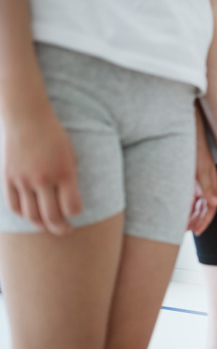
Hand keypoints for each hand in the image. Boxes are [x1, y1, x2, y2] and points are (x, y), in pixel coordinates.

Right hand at [3, 109, 81, 234]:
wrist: (27, 118)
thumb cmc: (55, 137)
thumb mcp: (71, 156)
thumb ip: (70, 180)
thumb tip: (69, 205)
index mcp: (64, 172)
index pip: (72, 208)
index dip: (75, 214)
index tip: (76, 213)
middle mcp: (43, 178)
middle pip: (51, 217)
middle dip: (61, 228)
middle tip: (66, 230)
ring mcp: (23, 180)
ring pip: (31, 215)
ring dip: (41, 225)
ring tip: (49, 225)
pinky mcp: (8, 178)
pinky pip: (15, 206)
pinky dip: (23, 215)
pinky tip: (32, 215)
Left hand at [187, 153, 216, 235]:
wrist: (191, 141)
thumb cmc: (198, 155)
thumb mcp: (203, 172)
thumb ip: (208, 189)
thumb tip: (216, 203)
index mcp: (213, 188)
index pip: (210, 209)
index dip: (204, 221)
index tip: (197, 231)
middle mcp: (207, 189)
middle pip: (203, 210)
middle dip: (197, 221)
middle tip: (188, 231)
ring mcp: (200, 187)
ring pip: (195, 206)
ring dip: (190, 216)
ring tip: (182, 227)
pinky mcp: (192, 184)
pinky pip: (190, 200)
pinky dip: (185, 208)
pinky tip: (179, 214)